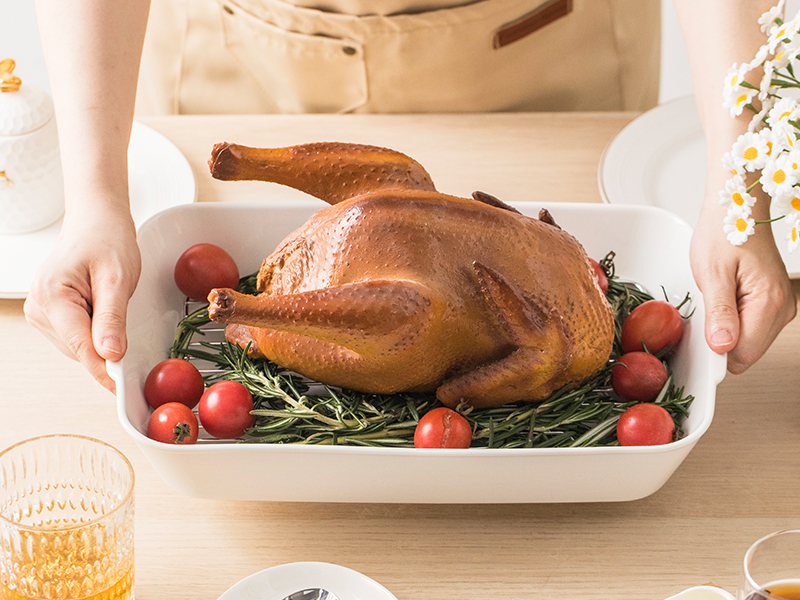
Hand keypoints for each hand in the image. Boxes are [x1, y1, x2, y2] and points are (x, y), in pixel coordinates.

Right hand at [24, 206, 140, 392]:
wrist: (96, 221)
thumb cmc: (107, 240)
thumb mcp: (118, 278)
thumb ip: (112, 318)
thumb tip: (110, 355)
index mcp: (52, 296)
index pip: (81, 347)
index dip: (103, 370)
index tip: (120, 389)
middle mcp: (39, 307)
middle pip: (79, 350)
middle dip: (106, 346)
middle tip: (125, 315)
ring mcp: (41, 312)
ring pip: (78, 346)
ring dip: (100, 336)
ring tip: (109, 298)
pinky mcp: (50, 314)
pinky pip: (77, 337)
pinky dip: (95, 331)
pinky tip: (101, 305)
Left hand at [690, 201, 795, 373]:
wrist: (737, 209)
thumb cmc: (724, 233)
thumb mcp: (712, 273)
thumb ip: (719, 312)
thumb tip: (722, 346)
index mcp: (769, 302)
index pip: (742, 355)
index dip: (717, 347)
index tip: (703, 327)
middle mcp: (782, 308)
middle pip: (746, 351)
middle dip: (722, 336)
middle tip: (710, 303)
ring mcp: (780, 306)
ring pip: (748, 341)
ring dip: (727, 326)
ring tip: (719, 294)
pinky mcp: (773, 303)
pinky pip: (750, 327)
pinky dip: (733, 318)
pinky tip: (726, 295)